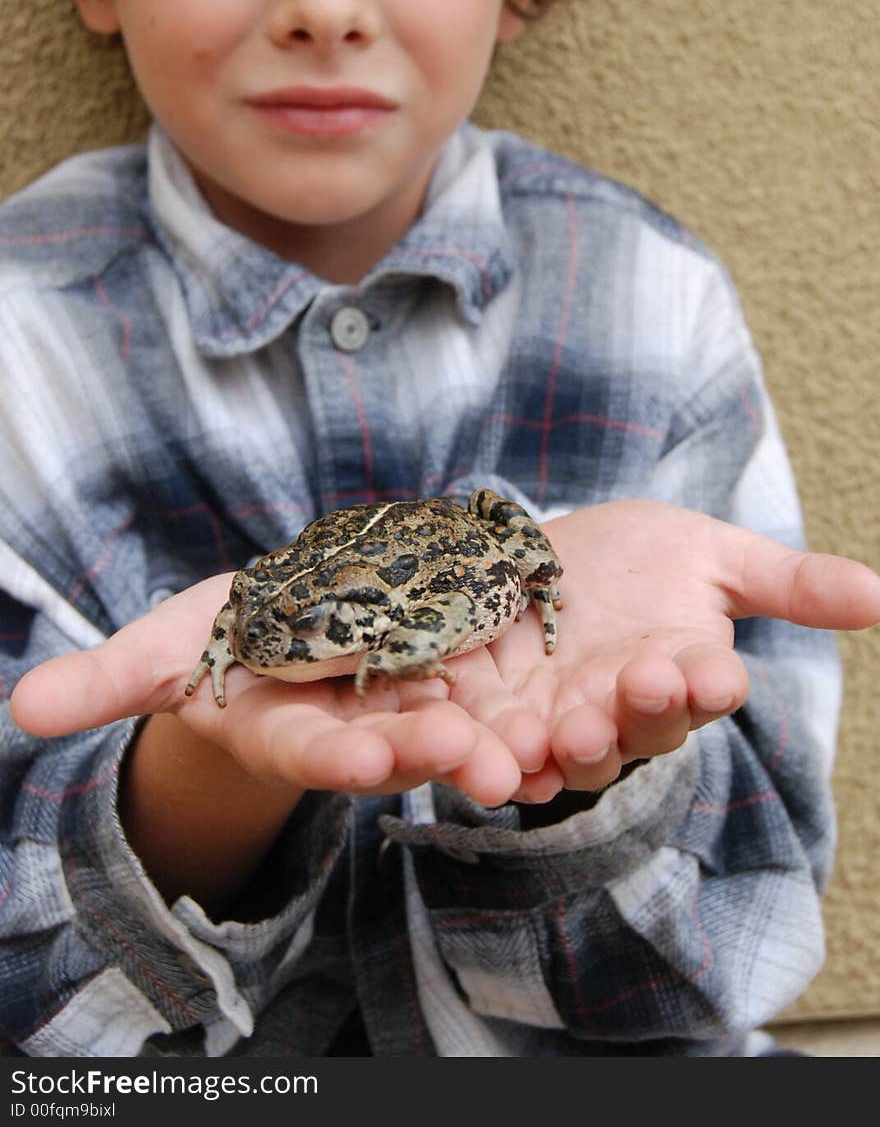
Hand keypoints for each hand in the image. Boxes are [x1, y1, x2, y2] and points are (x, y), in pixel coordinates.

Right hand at [11, 500, 879, 809]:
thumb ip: (128, 672)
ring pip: (634, 687)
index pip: (407, 749)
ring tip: (704, 676)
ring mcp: (582, 656)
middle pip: (529, 731)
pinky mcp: (653, 595)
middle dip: (553, 738)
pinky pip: (733, 592)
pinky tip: (865, 592)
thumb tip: (21, 715)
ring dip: (668, 690)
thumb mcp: (208, 637)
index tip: (440, 764)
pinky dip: (793, 588)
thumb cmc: (301, 626)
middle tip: (574, 740)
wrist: (403, 600)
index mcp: (414, 714)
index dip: (414, 758)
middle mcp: (506, 701)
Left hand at [457, 499, 879, 800]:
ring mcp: (565, 720)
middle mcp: (630, 709)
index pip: (707, 685)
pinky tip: (496, 760)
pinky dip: (501, 759)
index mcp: (687, 671)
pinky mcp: (501, 719)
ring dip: (573, 749)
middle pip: (643, 727)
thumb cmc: (640, 558)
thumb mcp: (712, 555)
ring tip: (566, 736)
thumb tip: (879, 594)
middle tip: (640, 689)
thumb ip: (787, 581)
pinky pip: (504, 752)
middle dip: (641, 713)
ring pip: (576, 752)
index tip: (714, 673)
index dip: (709, 682)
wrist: (542, 555)